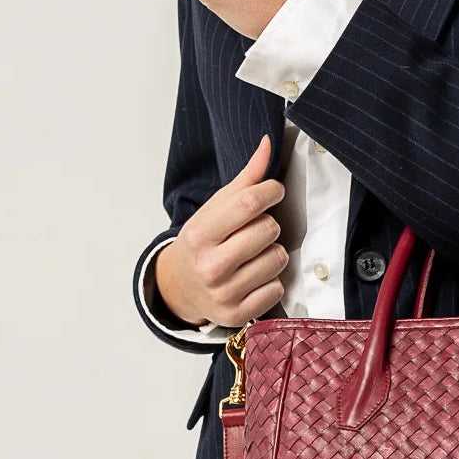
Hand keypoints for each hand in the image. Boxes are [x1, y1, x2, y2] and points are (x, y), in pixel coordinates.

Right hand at [155, 134, 289, 327]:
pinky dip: (272, 281)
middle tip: (255, 230)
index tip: (273, 191)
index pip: (248, 203)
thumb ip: (245, 179)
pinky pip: (277, 288)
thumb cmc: (203, 243)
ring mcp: (224, 293)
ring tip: (254, 255)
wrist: (180, 288)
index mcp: (200, 234)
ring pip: (278, 259)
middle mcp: (210, 266)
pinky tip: (254, 277)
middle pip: (268, 230)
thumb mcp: (214, 209)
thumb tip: (268, 144)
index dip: (270, 191)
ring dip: (272, 253)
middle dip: (269, 225)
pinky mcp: (238, 314)